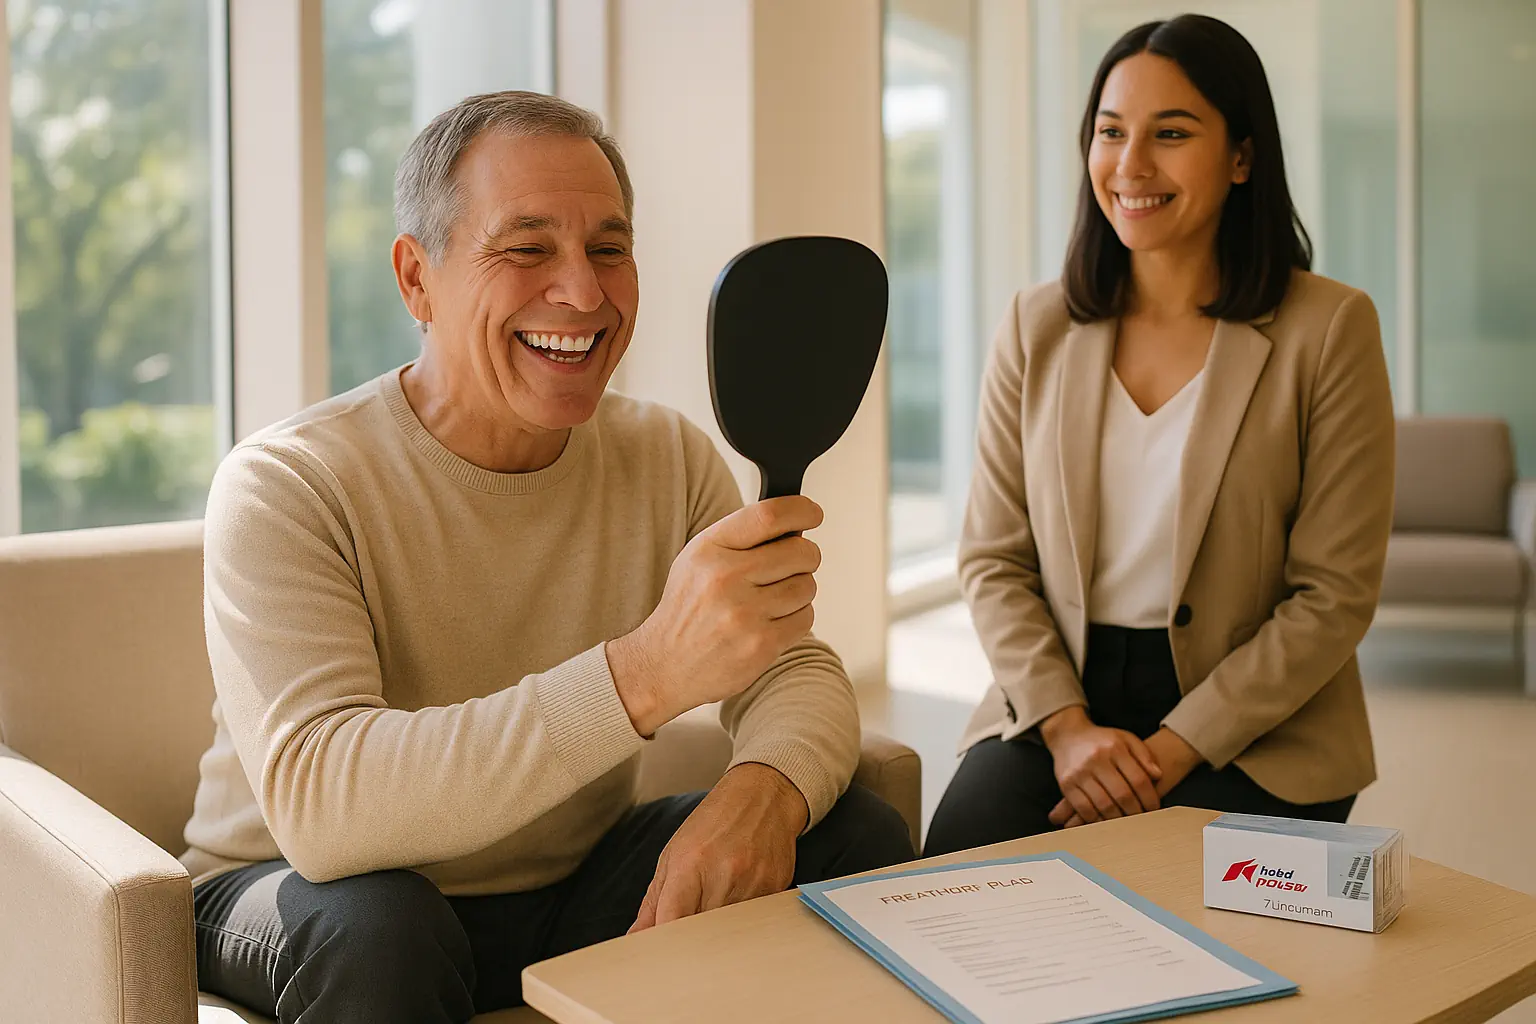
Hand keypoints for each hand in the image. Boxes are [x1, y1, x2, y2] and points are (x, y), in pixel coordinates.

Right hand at [607, 497, 823, 735]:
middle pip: (800, 552)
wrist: (664, 666)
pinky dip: (797, 618)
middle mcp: (725, 578)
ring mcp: (744, 614)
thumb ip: (740, 538)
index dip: (801, 510)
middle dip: (805, 558)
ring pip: (807, 585)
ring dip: (800, 591)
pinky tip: (772, 622)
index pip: (769, 515)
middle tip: (791, 567)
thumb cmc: (688, 610)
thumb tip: (794, 525)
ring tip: (773, 600)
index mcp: (709, 550)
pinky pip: (805, 618)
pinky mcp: (761, 645)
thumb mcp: (697, 560)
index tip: (813, 514)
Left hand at [629, 763, 806, 931]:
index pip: (671, 921)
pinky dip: (741, 919)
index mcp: (690, 864)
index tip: (658, 948)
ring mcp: (753, 884)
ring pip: (728, 932)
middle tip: (686, 927)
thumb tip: (637, 937)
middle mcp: (724, 875)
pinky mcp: (776, 889)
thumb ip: (654, 902)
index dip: (662, 941)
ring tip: (716, 901)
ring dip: (716, 930)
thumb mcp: (673, 854)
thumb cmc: (715, 822)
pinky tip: (739, 895)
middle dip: (689, 938)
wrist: (763, 796)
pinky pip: (752, 921)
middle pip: (700, 934)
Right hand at [1040, 706, 1161, 826]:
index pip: (1138, 779)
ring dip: (1118, 818)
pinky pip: (1085, 809)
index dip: (1150, 798)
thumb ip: (1144, 755)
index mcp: (1115, 748)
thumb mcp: (1126, 739)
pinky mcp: (1066, 784)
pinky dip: (1098, 818)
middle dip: (1136, 812)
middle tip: (1141, 818)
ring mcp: (1079, 773)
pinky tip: (1105, 818)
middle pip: (1122, 795)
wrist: (1067, 735)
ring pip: (1104, 805)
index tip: (1154, 808)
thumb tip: (1158, 775)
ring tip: (1126, 820)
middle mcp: (1096, 759)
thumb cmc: (1101, 740)